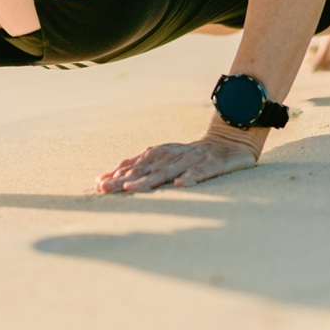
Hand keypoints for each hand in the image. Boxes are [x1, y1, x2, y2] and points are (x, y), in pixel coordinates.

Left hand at [95, 133, 258, 192]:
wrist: (230, 141)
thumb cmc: (193, 155)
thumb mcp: (167, 160)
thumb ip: (141, 167)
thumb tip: (108, 178)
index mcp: (162, 154)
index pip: (136, 164)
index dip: (117, 173)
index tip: (99, 185)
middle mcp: (174, 155)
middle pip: (146, 168)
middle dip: (125, 178)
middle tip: (107, 189)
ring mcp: (193, 159)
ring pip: (169, 169)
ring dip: (150, 178)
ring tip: (133, 187)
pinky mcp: (213, 164)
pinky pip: (201, 171)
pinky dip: (191, 176)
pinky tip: (181, 184)